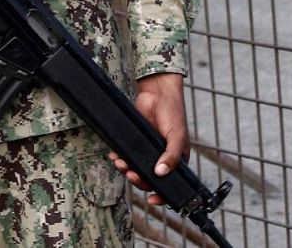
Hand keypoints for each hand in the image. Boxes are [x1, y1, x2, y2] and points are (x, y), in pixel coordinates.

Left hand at [108, 72, 187, 203]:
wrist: (157, 92)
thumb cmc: (173, 112)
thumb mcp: (176, 135)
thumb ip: (171, 155)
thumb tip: (161, 173)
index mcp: (175, 160)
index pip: (170, 183)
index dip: (161, 194)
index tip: (152, 200)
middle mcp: (161, 158)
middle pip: (149, 178)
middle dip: (138, 180)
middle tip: (131, 174)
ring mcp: (147, 150)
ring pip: (136, 168)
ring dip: (127, 169)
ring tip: (120, 163)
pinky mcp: (135, 141)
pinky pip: (127, 154)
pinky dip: (120, 157)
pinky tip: (115, 155)